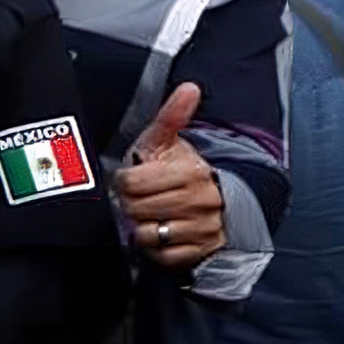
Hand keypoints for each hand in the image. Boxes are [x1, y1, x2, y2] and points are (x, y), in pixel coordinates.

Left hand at [111, 84, 225, 269]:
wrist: (218, 202)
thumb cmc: (183, 172)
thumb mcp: (170, 143)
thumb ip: (173, 116)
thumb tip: (189, 88)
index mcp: (192, 172)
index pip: (131, 183)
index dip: (125, 182)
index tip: (134, 180)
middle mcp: (201, 201)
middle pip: (136, 208)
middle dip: (131, 203)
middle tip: (141, 198)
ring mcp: (203, 228)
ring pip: (148, 233)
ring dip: (144, 226)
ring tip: (153, 215)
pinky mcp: (201, 251)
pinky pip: (162, 255)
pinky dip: (156, 248)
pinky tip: (162, 232)